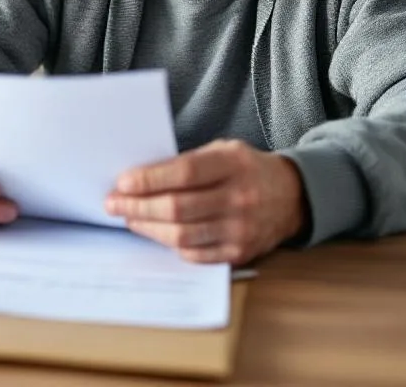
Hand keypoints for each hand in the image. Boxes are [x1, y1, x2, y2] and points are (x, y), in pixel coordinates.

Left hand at [105, 139, 306, 264]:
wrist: (291, 197)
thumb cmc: (247, 170)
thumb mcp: (223, 151)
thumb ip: (188, 162)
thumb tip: (140, 177)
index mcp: (234, 165)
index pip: (184, 173)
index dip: (149, 180)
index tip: (122, 182)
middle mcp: (240, 199)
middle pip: (178, 208)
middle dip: (138, 207)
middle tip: (114, 204)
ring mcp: (241, 230)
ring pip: (182, 235)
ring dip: (148, 228)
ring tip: (129, 219)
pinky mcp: (240, 253)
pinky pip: (195, 254)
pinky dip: (170, 245)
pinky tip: (156, 234)